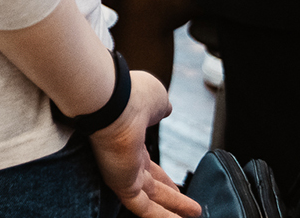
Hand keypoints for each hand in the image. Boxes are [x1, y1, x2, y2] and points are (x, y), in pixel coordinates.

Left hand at [90, 71, 200, 217]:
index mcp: (132, 137)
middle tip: (189, 209)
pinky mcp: (121, 184)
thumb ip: (160, 107)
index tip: (176, 186)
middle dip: (171, 197)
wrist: (110, 99)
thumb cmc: (130, 94)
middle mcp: (126, 157)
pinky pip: (144, 207)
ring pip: (151, 199)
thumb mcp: (154, 99)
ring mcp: (122, 172)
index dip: (164, 177)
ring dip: (172, 210)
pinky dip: (162, 217)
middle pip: (151, 184)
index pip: (148, 163)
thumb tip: (166, 109)